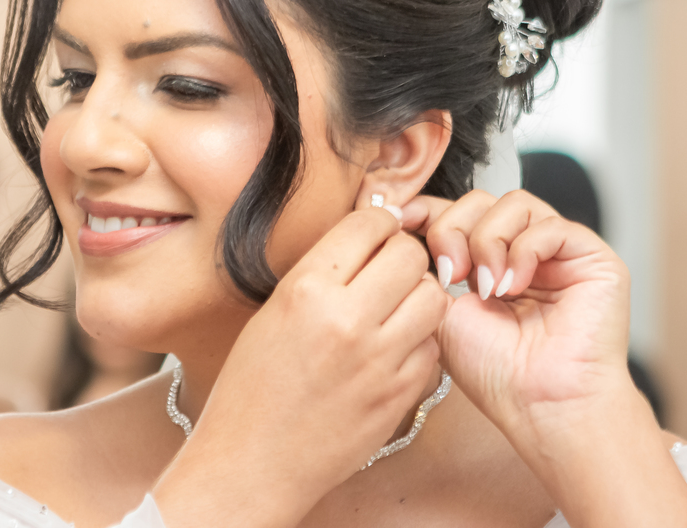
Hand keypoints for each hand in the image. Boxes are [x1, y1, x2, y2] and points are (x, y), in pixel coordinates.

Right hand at [153, 205, 448, 527]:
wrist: (252, 463)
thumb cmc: (252, 390)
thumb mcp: (273, 312)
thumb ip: (321, 273)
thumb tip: (366, 238)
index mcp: (305, 290)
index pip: (368, 224)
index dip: (378, 223)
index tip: (377, 231)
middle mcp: (346, 320)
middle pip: (410, 255)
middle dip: (403, 255)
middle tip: (389, 269)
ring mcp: (378, 361)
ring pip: (434, 298)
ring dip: (419, 295)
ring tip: (396, 307)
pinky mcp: (400, 396)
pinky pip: (433, 347)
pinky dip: (420, 341)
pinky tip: (393, 348)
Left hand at [403, 190, 686, 527]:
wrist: (541, 406)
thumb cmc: (495, 371)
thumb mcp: (439, 313)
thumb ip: (425, 270)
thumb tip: (398, 227)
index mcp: (489, 262)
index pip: (456, 213)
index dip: (426, 210)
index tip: (396, 220)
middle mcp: (524, 251)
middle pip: (480, 200)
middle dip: (454, 229)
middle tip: (450, 274)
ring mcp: (559, 252)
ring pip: (514, 204)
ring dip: (488, 241)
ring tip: (485, 287)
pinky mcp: (592, 256)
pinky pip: (550, 224)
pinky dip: (523, 251)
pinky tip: (512, 287)